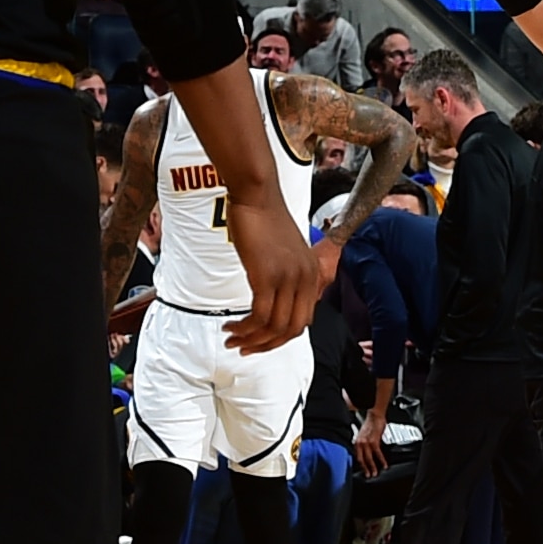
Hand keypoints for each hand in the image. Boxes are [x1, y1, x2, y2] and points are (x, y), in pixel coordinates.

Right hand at [221, 186, 323, 355]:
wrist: (256, 195)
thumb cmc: (264, 219)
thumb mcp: (284, 252)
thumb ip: (285, 276)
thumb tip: (273, 301)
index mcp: (312, 275)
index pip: (302, 322)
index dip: (280, 338)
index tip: (259, 341)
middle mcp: (305, 279)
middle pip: (291, 331)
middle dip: (266, 346)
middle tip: (243, 348)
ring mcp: (288, 278)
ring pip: (274, 327)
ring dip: (250, 339)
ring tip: (231, 338)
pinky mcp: (267, 276)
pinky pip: (259, 316)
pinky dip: (244, 327)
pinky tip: (230, 325)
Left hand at [353, 409, 389, 478]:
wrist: (375, 415)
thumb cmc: (371, 423)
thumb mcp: (363, 434)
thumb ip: (363, 443)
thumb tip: (365, 450)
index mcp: (356, 441)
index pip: (356, 456)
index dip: (359, 464)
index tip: (363, 470)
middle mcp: (359, 443)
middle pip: (361, 459)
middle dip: (365, 469)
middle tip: (368, 476)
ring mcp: (366, 443)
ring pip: (368, 458)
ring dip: (372, 467)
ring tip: (375, 473)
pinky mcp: (374, 441)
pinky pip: (378, 453)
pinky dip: (381, 460)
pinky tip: (384, 465)